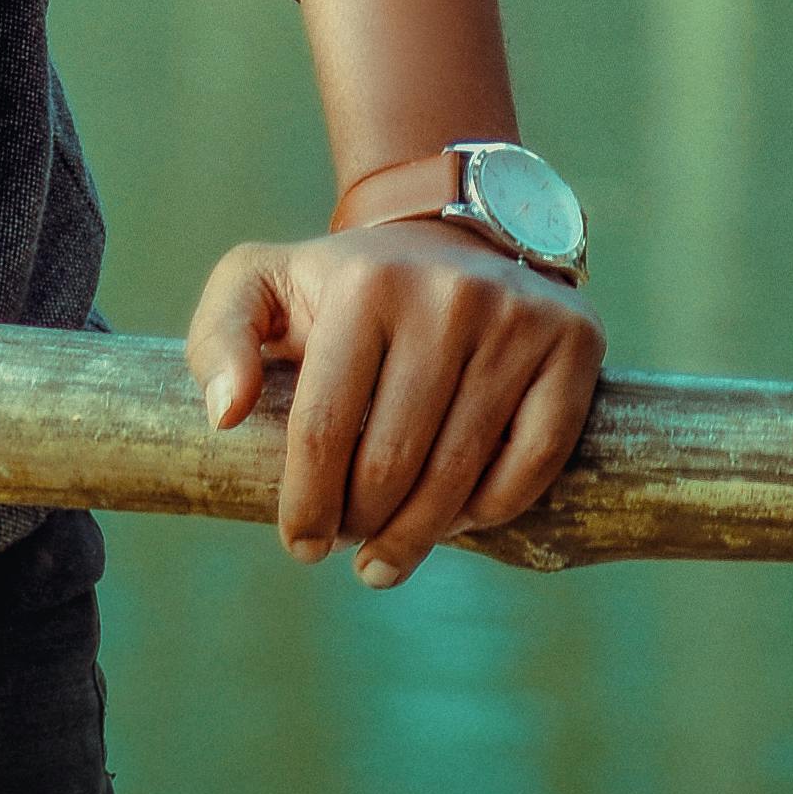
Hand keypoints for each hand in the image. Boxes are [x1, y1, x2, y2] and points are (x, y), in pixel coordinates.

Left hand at [185, 220, 603, 590]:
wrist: (453, 232)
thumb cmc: (342, 284)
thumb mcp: (259, 284)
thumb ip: (219, 339)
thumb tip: (226, 415)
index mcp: (363, 284)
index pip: (324, 427)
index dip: (307, 503)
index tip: (300, 545)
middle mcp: (447, 295)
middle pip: (392, 460)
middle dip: (361, 524)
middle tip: (347, 550)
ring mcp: (517, 318)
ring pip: (461, 472)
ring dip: (419, 535)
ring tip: (387, 561)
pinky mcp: (573, 342)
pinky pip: (533, 460)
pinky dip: (492, 508)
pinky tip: (458, 523)